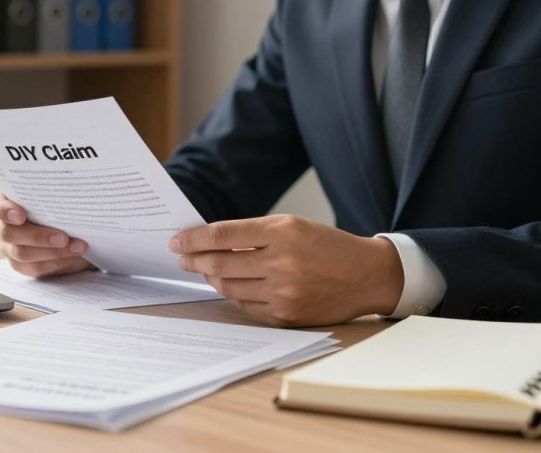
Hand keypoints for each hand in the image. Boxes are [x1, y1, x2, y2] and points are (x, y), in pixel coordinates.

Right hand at [0, 189, 90, 276]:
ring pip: (22, 253)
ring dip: (53, 252)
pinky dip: (57, 262)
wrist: (70, 225)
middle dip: (37, 236)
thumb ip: (54, 193)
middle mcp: (1, 225)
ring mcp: (8, 247)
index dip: (3, 210)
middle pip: (8, 233)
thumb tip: (72, 195)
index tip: (20, 216)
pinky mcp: (21, 264)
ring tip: (78, 247)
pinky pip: (34, 267)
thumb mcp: (55, 194)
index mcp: (2, 201)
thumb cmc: (57, 203)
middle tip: (63, 237)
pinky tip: (74, 256)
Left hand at [169, 215, 403, 326]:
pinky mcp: (286, 316)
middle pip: (219, 263)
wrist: (366, 275)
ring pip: (228, 287)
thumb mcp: (291, 226)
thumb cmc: (325, 245)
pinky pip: (245, 306)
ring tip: (207, 269)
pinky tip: (232, 284)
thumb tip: (207, 242)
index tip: (176, 241)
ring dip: (212, 277)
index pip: (222, 235)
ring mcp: (284, 293)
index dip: (193, 239)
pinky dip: (234, 294)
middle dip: (194, 260)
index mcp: (282, 233)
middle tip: (181, 257)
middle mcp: (282, 263)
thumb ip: (251, 233)